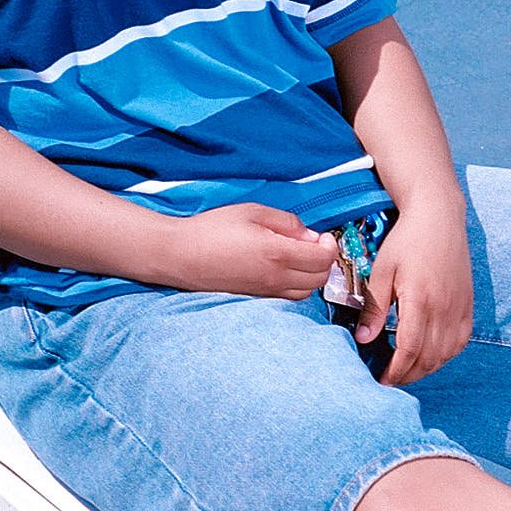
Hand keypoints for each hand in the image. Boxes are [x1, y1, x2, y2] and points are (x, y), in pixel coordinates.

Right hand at [167, 203, 338, 299]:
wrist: (181, 256)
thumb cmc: (212, 229)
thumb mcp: (252, 212)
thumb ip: (286, 222)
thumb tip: (310, 235)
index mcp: (278, 254)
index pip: (323, 259)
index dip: (330, 246)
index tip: (322, 235)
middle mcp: (275, 278)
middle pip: (320, 279)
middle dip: (325, 261)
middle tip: (314, 244)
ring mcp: (266, 292)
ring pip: (306, 292)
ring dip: (312, 275)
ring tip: (300, 256)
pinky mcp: (256, 298)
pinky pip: (288, 297)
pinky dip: (297, 285)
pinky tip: (285, 268)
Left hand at [355, 196, 473, 385]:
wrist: (439, 217)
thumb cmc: (406, 240)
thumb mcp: (382, 270)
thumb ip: (375, 307)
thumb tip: (364, 338)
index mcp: (420, 299)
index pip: (409, 349)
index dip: (395, 371)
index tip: (382, 380)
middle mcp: (444, 308)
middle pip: (428, 358)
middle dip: (408, 375)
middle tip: (390, 378)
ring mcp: (459, 307)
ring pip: (446, 354)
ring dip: (426, 368)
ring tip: (407, 369)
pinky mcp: (468, 305)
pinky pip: (460, 342)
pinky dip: (445, 355)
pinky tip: (430, 355)